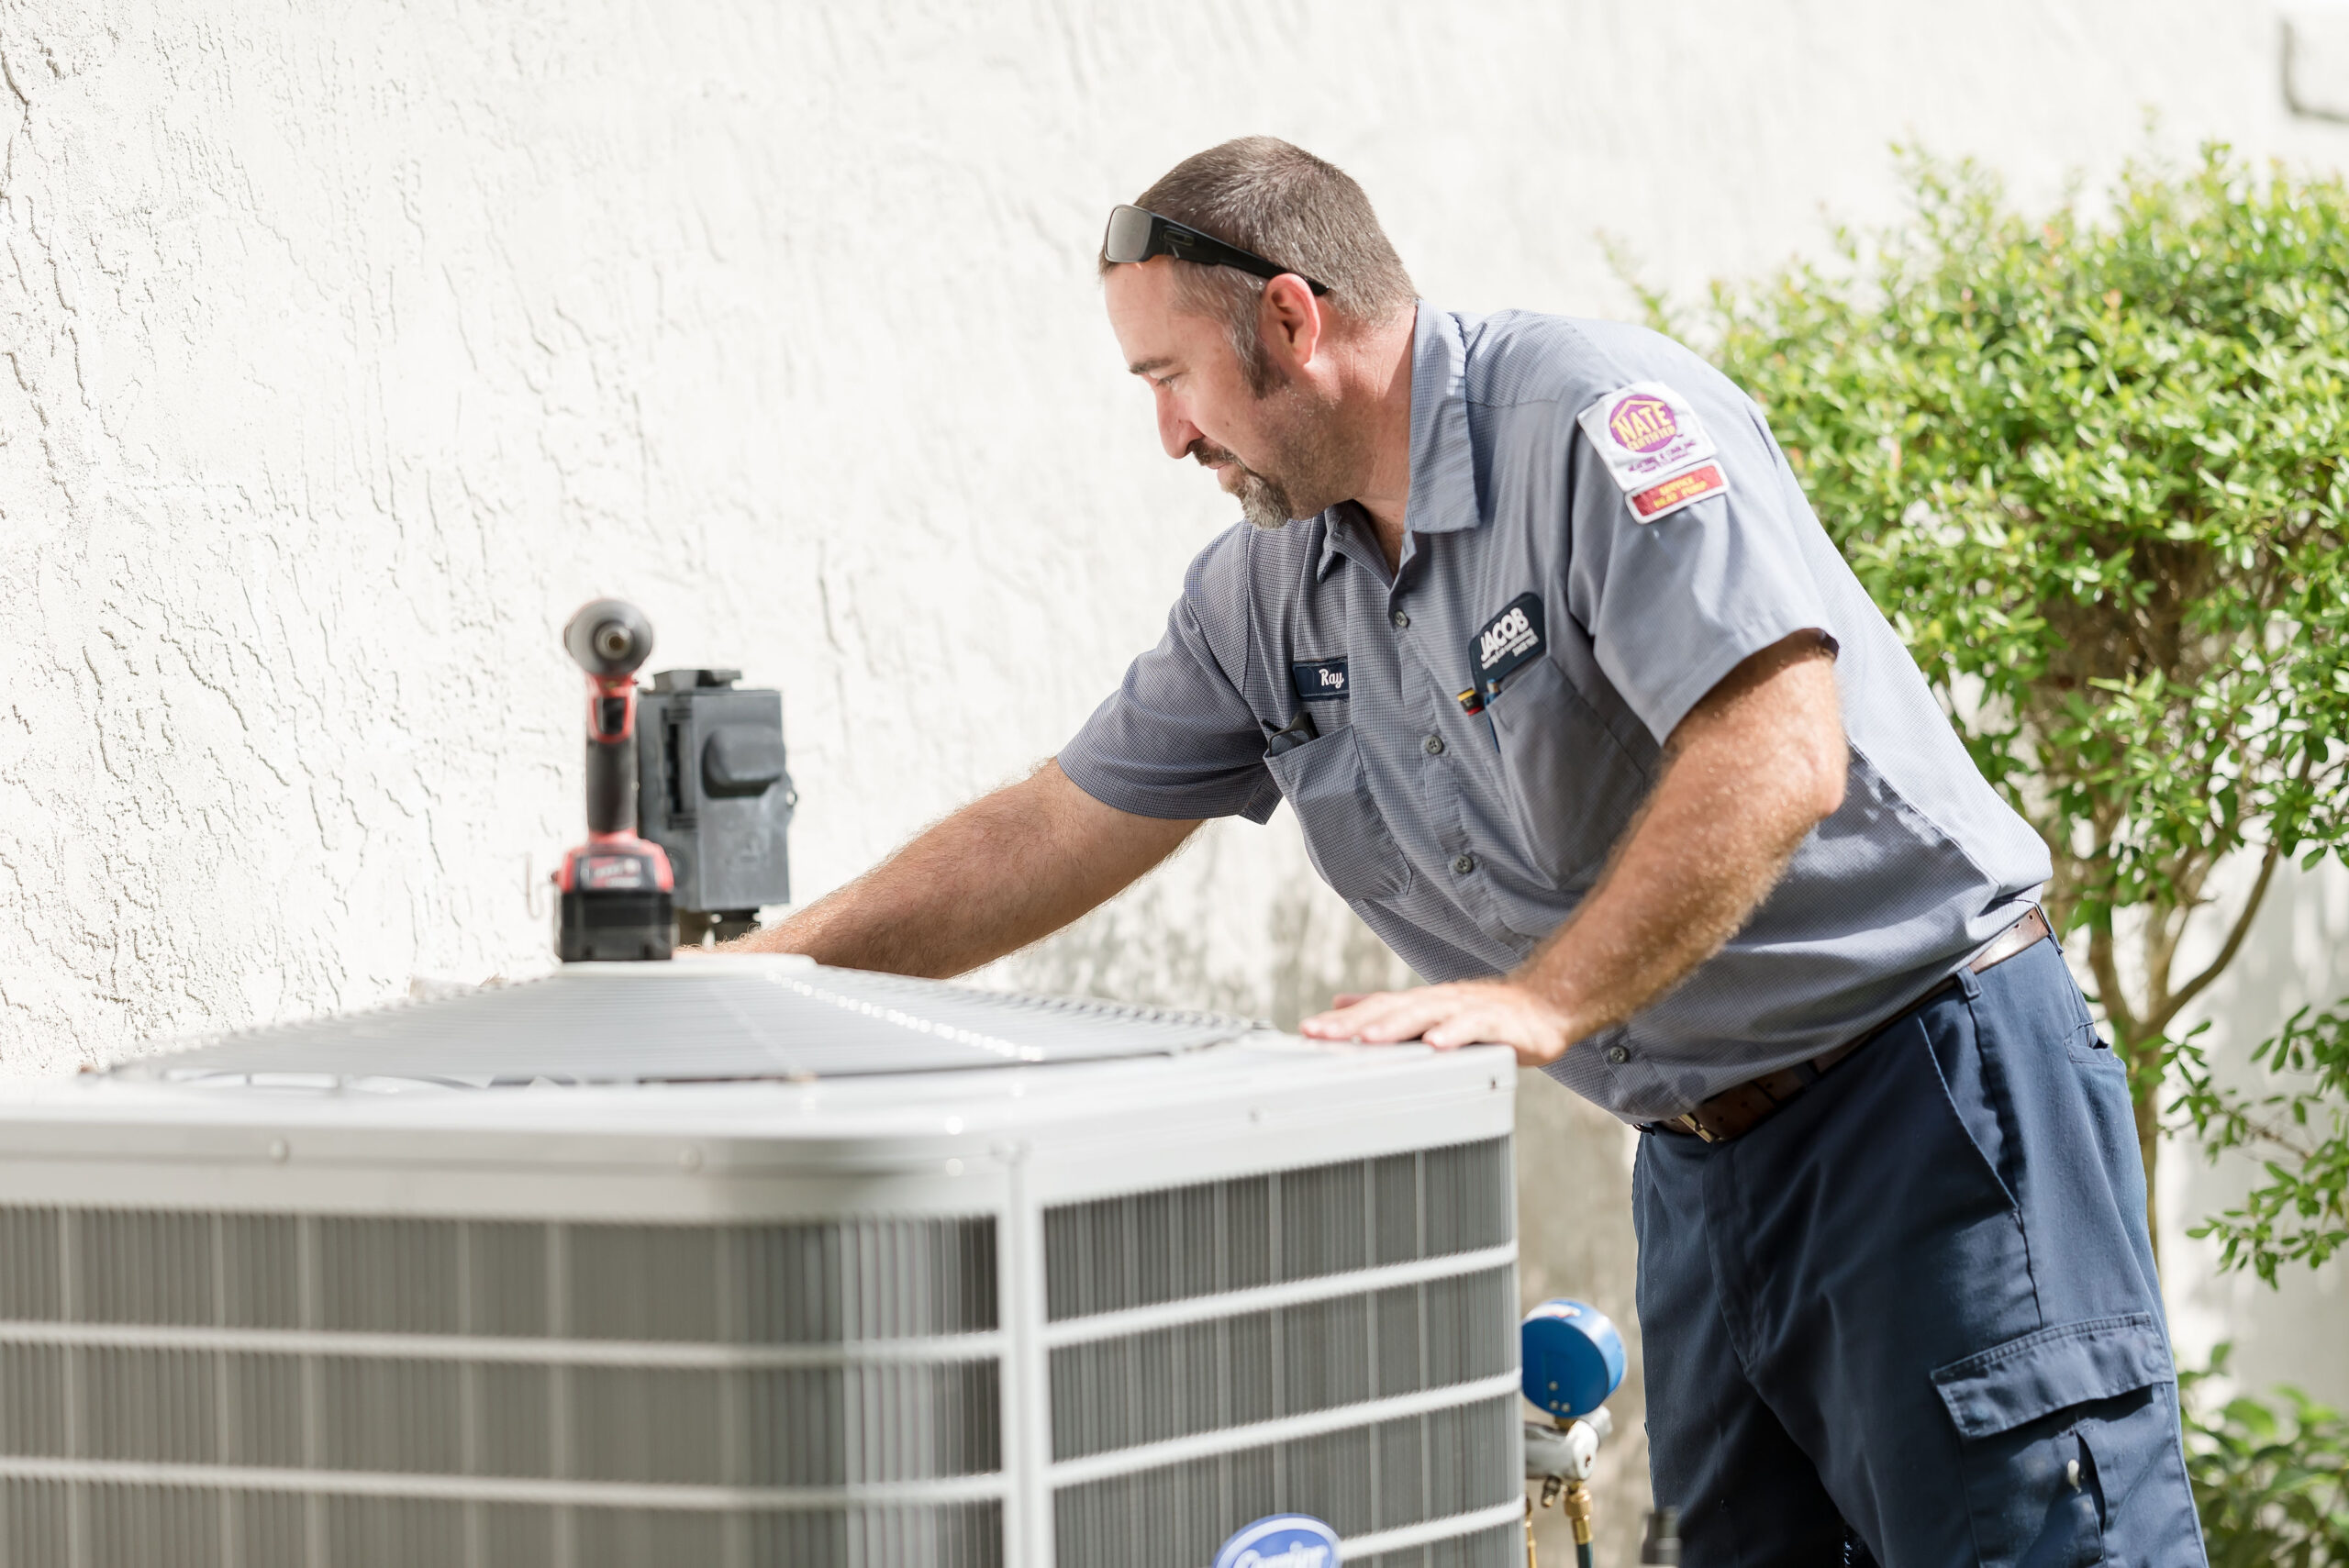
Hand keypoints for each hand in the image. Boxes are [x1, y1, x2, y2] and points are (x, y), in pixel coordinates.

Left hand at [1299, 979, 1575, 1067]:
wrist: (1542, 1007)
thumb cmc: (1485, 1015)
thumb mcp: (1429, 1011)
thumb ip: (1386, 1009)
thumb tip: (1342, 1003)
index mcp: (1419, 1004)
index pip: (1373, 1010)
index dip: (1340, 1021)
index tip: (1307, 1031)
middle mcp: (1437, 1003)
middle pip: (1391, 1011)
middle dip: (1354, 1024)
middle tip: (1322, 1034)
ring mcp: (1466, 1010)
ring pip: (1426, 1015)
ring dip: (1396, 1027)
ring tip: (1368, 1039)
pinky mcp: (1497, 1023)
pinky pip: (1473, 1028)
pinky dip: (1455, 1034)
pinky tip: (1437, 1045)